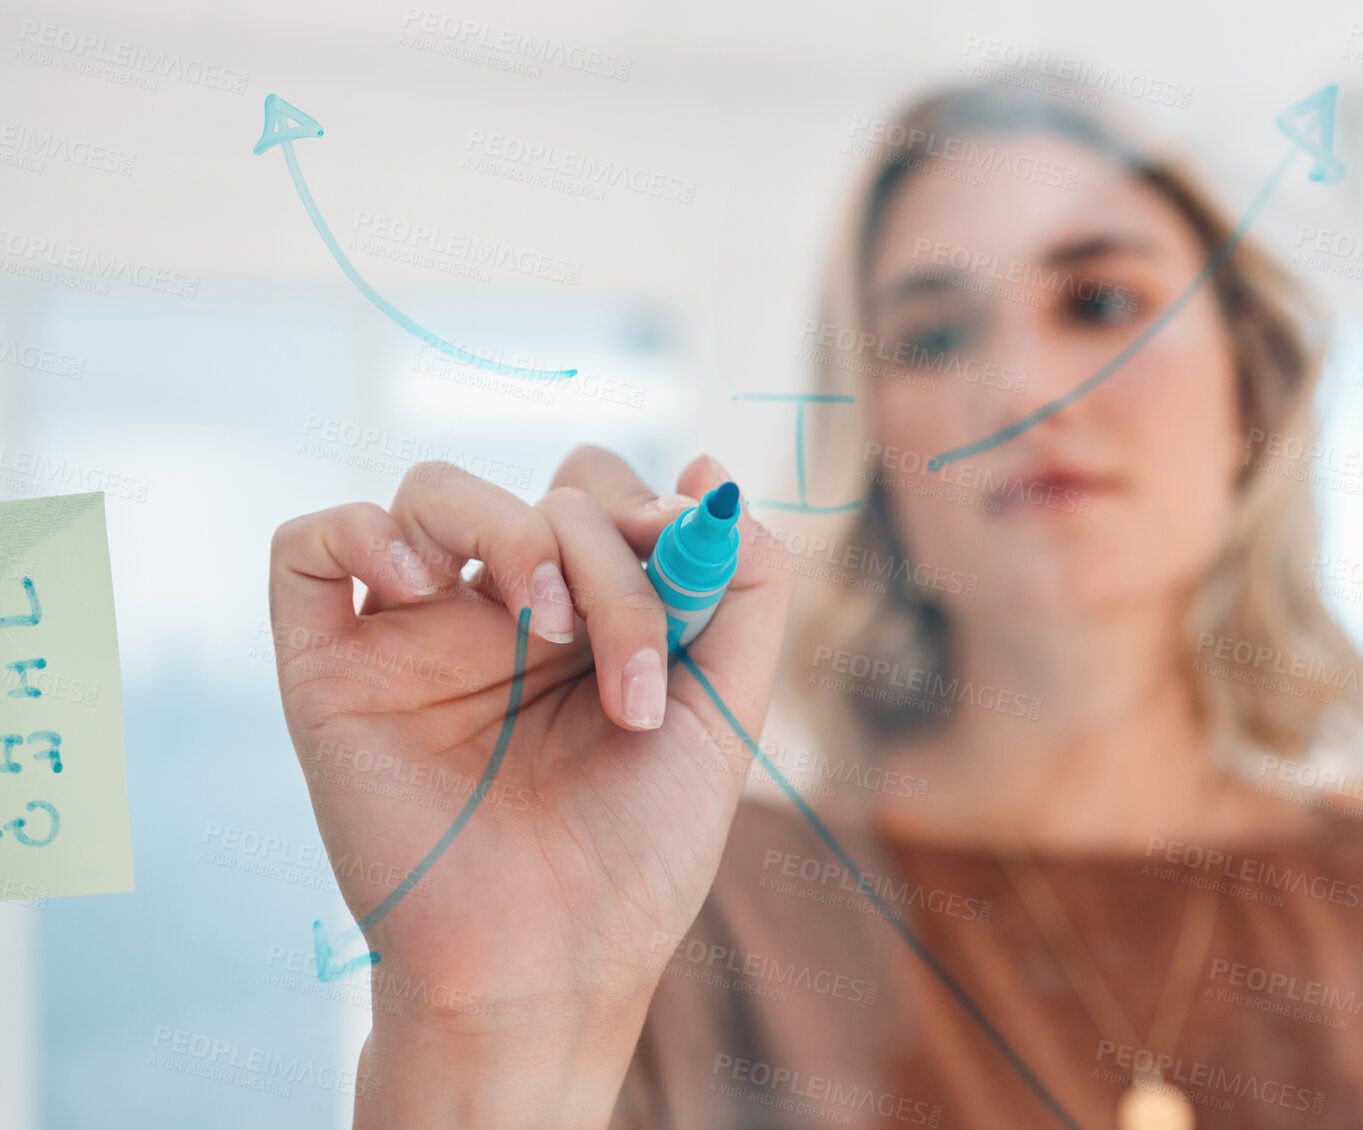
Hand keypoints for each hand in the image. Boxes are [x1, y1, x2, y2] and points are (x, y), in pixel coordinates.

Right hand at [268, 447, 792, 1126]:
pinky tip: (426, 590)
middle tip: (628, 671)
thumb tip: (713, 470)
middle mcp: (499, 614)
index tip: (682, 566)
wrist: (548, 963)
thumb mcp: (728, 713)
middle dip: (605, 557)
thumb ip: (745, 589)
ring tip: (542, 630)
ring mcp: (415, 635)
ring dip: (512, 535)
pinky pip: (307, 545)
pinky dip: (361, 532)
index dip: (646, 508)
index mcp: (590, 617)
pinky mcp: (331, 668)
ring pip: (435, 489)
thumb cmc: (637, 854)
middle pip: (545, 497)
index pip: (606, 495)